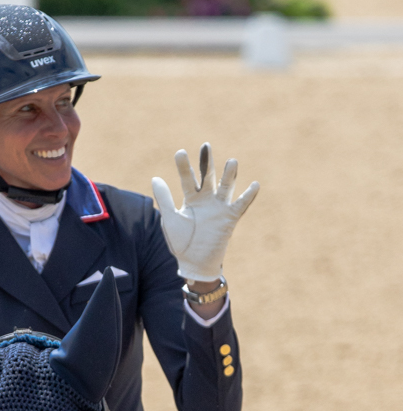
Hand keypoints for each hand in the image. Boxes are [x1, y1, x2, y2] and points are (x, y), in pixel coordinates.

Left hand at [151, 143, 258, 281]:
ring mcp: (219, 207)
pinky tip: (254, 185)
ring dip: (230, 175)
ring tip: (232, 162)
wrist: (194, 264)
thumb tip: (155, 177)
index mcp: (191, 198)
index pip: (188, 178)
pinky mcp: (229, 218)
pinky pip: (241, 205)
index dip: (184, 166)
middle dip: (207, 162)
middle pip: (208, 176)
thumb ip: (165, 199)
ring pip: (226, 186)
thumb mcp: (170, 220)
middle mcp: (206, 199)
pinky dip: (248, 196)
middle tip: (206, 146)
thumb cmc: (181, 242)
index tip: (180, 152)